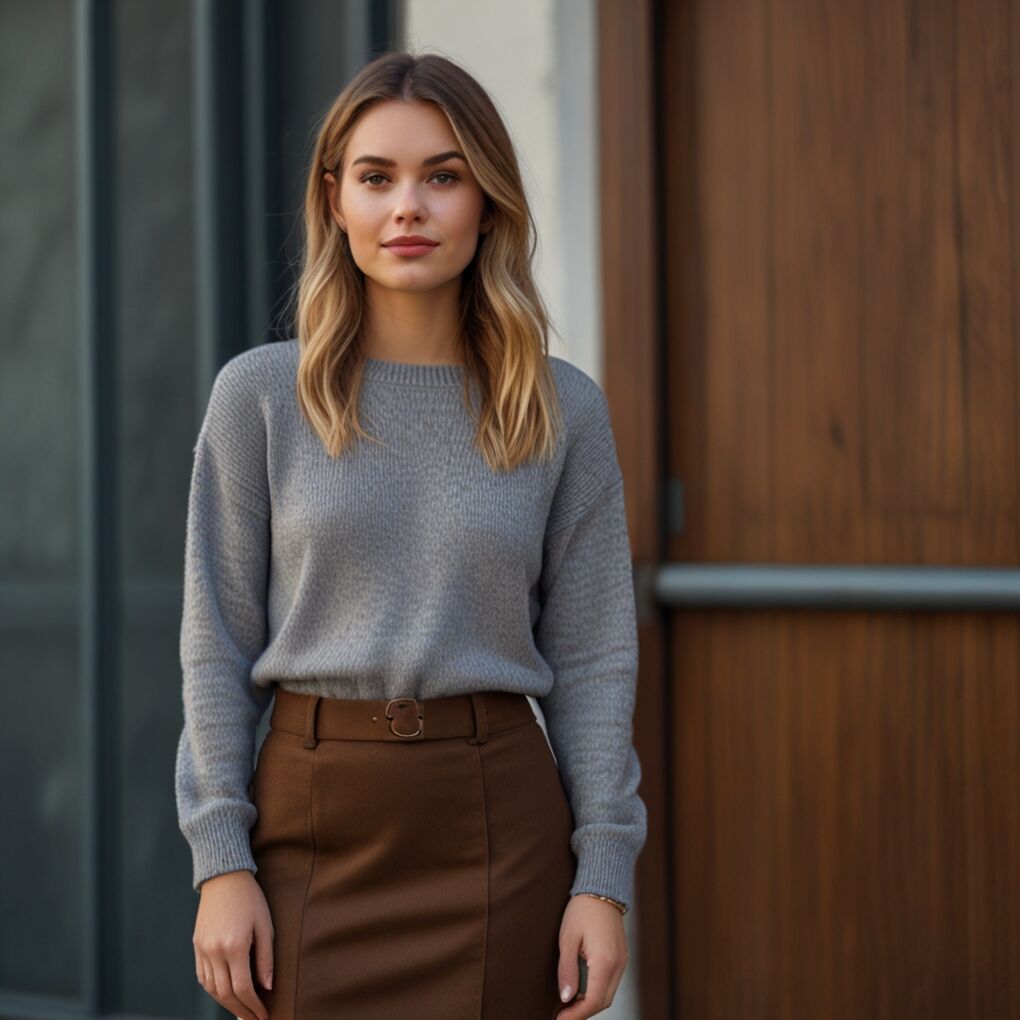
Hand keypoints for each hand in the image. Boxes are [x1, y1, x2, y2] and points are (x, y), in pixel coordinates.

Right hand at [193, 869, 273, 1019]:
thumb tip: (267, 987)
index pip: (243, 988)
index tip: (264, 1016)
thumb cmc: (250, 898)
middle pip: (225, 993)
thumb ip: (266, 958)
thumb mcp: (265, 925)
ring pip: (212, 989)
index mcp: (235, 946)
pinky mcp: (196, 946)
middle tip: (254, 1019)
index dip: (253, 1006)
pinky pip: (203, 977)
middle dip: (241, 1010)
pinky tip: (225, 994)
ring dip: (226, 1003)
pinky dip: (214, 990)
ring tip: (242, 1010)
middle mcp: (215, 951)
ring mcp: (202, 949)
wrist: (224, 876)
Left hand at [555, 894, 628, 1016]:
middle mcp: (618, 965)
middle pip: (603, 1002)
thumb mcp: (568, 939)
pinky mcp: (621, 957)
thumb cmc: (582, 910)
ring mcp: (622, 961)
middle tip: (562, 1014)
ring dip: (589, 1002)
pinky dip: (596, 990)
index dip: (576, 1015)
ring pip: (608, 994)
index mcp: (605, 961)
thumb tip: (566, 998)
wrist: (601, 889)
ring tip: (568, 1003)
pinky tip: (581, 988)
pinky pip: (610, 982)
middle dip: (582, 1012)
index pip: (593, 1001)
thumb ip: (567, 970)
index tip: (559, 1019)